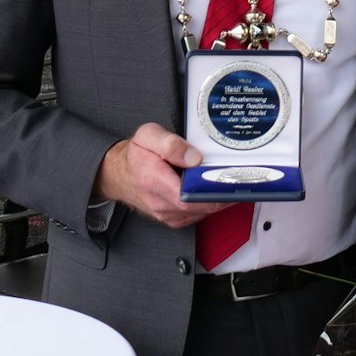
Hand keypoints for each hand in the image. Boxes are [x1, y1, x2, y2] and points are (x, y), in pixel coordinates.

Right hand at [93, 122, 219, 228]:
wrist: (118, 174)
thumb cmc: (134, 156)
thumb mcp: (148, 136)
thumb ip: (171, 144)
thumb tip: (194, 157)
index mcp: (156, 183)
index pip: (190, 197)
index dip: (213, 191)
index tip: (229, 181)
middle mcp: (163, 205)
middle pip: (203, 206)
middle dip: (222, 192)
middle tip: (236, 176)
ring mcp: (170, 215)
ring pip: (204, 212)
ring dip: (218, 197)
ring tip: (225, 179)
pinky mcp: (176, 219)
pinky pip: (200, 214)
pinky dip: (210, 202)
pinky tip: (212, 188)